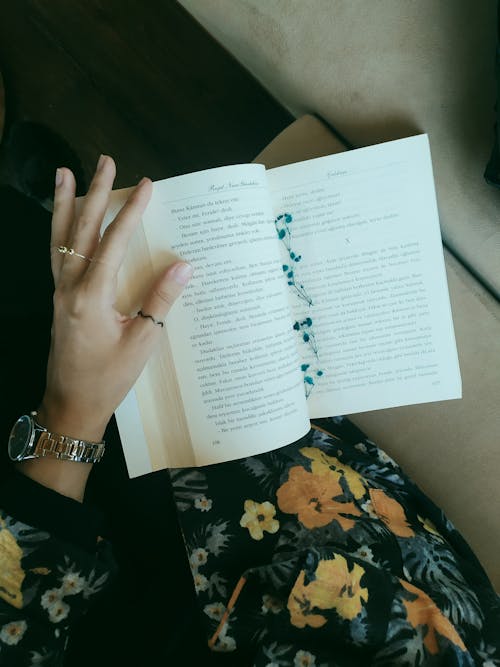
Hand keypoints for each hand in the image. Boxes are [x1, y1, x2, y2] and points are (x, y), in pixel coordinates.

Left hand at [17, 156, 191, 499]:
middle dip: (94, 193)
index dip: (130, 213)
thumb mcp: (141, 343)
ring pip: (59, 239)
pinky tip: (63, 222)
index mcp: (92, 297)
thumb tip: (183, 266)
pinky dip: (59, 231)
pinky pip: (56, 256)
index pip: (113, 244)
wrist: (71, 405)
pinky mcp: (59, 301)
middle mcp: (70, 288)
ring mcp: (59, 293)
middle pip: (81, 230)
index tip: (145, 185)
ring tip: (64, 174)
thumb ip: (159, 301)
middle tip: (103, 161)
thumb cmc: (108, 379)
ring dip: (64, 205)